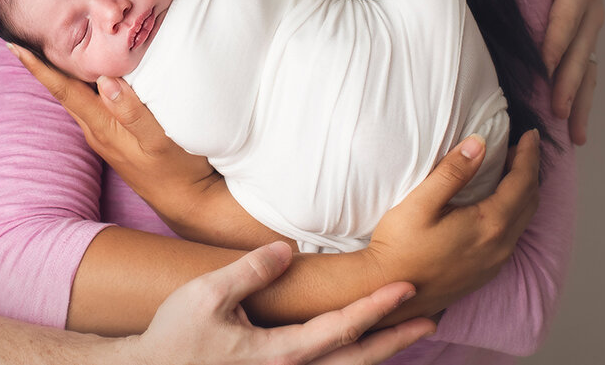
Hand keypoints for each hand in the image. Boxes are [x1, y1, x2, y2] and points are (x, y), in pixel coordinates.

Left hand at [10, 44, 248, 238]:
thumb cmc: (176, 169)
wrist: (186, 202)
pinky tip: (94, 71)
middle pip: (64, 90)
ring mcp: (105, 135)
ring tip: (55, 45)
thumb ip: (132, 111)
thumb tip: (105, 81)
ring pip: (78, 95)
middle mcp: (96, 131)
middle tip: (29, 34)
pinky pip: (93, 102)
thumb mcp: (158, 140)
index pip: (63, 91)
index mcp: (101, 127)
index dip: (39, 68)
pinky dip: (87, 82)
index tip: (15, 46)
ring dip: (65, 72)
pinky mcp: (117, 135)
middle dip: (46, 64)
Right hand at [133, 241, 435, 364]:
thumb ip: (251, 270)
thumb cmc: (174, 336)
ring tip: (405, 332)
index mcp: (280, 353)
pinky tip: (358, 348)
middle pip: (357, 358)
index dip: (378, 307)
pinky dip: (349, 360)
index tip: (407, 287)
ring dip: (378, 352)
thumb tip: (289, 249)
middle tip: (430, 319)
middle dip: (396, 339)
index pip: (343, 327)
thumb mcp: (207, 294)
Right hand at [361, 130, 541, 323]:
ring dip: (524, 191)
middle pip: (530, 201)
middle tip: (521, 146)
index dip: (529, 155)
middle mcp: (500, 246)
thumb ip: (452, 172)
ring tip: (511, 168)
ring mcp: (495, 262)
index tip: (530, 134)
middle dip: (530, 170)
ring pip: (524, 220)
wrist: (389, 292)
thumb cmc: (399, 246)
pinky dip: (515, 211)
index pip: (523, 183)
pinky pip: (513, 235)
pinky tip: (499, 202)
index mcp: (489, 225)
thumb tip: (479, 143)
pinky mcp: (486, 271)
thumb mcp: (420, 203)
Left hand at [520, 0, 603, 143]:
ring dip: (581, 100)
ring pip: (587, 68)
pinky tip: (577, 131)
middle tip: (555, 110)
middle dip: (569, 82)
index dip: (556, 41)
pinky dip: (583, 101)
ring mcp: (589, 28)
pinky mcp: (583, 40)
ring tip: (573, 133)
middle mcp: (591, 10)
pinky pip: (585, 72)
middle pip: (579, 50)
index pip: (566, 16)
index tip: (543, 67)